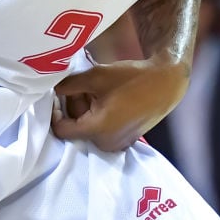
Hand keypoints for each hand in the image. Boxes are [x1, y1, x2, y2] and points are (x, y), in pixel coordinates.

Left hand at [51, 59, 188, 151]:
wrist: (165, 82)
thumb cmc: (131, 79)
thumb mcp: (96, 76)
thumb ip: (69, 84)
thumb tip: (53, 89)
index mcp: (97, 130)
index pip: (62, 129)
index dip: (55, 111)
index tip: (57, 94)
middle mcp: (105, 143)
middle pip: (76, 126)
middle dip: (75, 105)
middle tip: (82, 84)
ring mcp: (117, 143)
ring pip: (89, 126)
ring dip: (87, 108)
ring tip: (97, 87)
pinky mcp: (126, 139)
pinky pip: (103, 128)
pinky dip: (99, 113)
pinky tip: (107, 96)